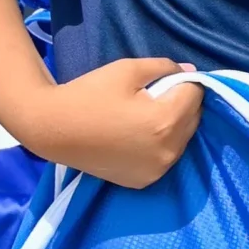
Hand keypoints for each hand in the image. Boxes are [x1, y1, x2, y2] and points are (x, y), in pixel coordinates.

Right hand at [19, 57, 203, 186]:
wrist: (53, 130)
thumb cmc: (89, 95)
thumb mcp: (128, 70)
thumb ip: (164, 67)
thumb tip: (189, 70)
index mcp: (165, 121)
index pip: (196, 94)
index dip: (185, 80)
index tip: (168, 76)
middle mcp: (167, 150)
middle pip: (193, 118)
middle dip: (182, 102)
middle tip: (156, 93)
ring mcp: (157, 170)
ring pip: (183, 139)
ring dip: (175, 124)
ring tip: (147, 114)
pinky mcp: (144, 181)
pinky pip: (166, 156)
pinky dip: (162, 144)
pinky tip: (139, 134)